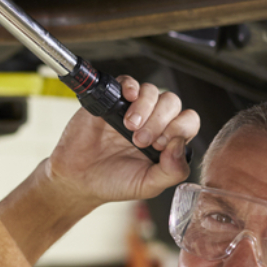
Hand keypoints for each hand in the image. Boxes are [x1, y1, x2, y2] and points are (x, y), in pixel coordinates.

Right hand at [46, 77, 198, 203]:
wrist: (78, 179)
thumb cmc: (113, 181)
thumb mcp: (148, 185)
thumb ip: (173, 171)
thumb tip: (181, 145)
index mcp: (167, 140)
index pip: (188, 122)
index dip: (179, 129)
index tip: (160, 146)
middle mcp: (153, 121)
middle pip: (172, 103)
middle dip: (159, 121)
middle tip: (140, 140)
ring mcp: (133, 109)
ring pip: (152, 91)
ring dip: (145, 107)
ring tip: (129, 126)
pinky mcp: (112, 100)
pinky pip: (128, 82)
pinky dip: (131, 87)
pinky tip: (127, 100)